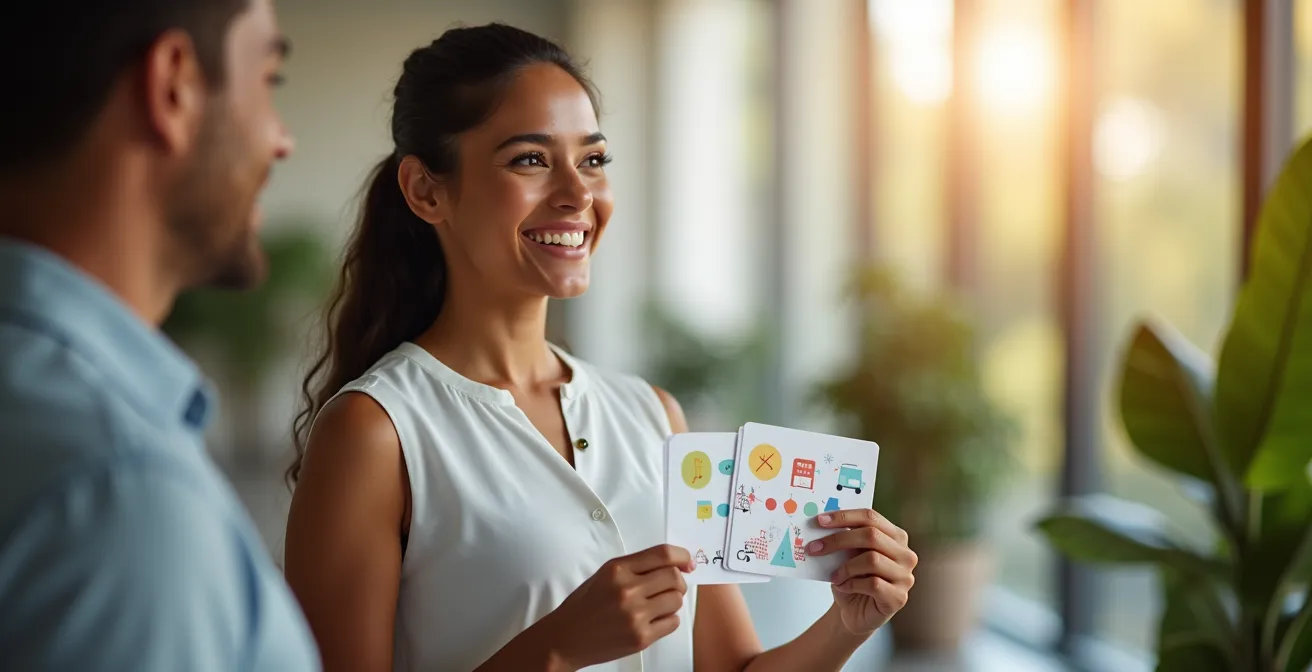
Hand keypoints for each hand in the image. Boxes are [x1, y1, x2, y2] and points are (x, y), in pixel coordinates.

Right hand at [541, 544, 694, 669]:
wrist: (566, 638)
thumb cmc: (585, 605)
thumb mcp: (605, 575)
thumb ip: (637, 567)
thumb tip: (676, 564)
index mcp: (618, 569)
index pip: (663, 554)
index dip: (682, 556)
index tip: (687, 562)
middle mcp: (627, 590)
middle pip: (674, 577)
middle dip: (678, 581)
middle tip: (670, 587)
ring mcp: (635, 615)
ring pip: (676, 600)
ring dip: (672, 601)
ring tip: (656, 605)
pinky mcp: (641, 637)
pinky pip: (673, 622)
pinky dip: (668, 619)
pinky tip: (652, 619)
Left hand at [807, 509, 916, 636]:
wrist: (855, 613)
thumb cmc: (852, 580)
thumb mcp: (847, 555)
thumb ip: (844, 539)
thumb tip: (822, 524)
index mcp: (896, 536)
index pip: (871, 517)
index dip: (844, 516)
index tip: (820, 520)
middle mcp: (906, 554)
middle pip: (871, 536)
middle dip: (838, 540)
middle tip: (814, 548)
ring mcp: (905, 577)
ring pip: (872, 560)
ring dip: (845, 567)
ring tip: (833, 576)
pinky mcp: (899, 598)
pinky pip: (873, 584)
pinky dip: (852, 584)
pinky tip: (844, 588)